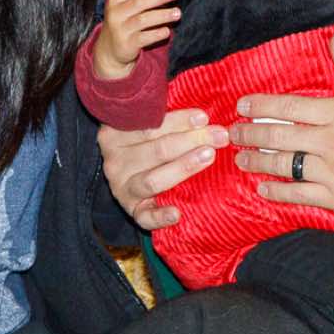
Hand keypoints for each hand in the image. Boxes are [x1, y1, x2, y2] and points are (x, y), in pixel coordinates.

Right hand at [93, 0, 179, 78]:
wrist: (109, 50)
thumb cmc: (122, 23)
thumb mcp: (127, 6)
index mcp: (115, 1)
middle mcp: (116, 14)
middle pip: (139, 2)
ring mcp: (121, 29)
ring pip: (143, 20)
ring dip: (162, 15)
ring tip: (177, 13)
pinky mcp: (127, 44)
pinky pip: (144, 38)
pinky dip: (157, 34)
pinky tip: (167, 31)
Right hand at [98, 107, 226, 230]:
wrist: (128, 173)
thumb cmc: (147, 142)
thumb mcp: (148, 124)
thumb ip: (167, 118)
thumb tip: (203, 115)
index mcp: (116, 133)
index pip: (150, 125)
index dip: (179, 121)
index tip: (204, 118)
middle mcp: (115, 160)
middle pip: (157, 150)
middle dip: (192, 141)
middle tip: (219, 137)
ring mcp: (121, 187)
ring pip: (153, 180)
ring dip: (183, 168)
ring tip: (208, 157)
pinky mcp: (131, 210)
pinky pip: (144, 217)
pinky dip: (160, 217)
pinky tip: (176, 213)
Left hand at [233, 35, 333, 223]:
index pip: (290, 108)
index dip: (261, 106)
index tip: (242, 105)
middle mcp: (331, 142)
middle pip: (279, 136)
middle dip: (250, 134)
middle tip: (232, 133)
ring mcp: (332, 172)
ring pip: (284, 166)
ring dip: (257, 162)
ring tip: (240, 160)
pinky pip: (299, 195)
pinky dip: (277, 192)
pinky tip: (263, 189)